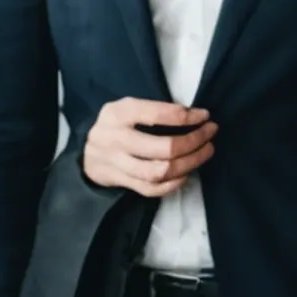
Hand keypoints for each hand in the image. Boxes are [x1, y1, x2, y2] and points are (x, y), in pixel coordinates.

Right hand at [82, 97, 216, 194]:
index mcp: (118, 114)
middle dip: (194, 141)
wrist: (86, 152)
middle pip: (163, 148)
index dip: (186, 117)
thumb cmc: (116, 125)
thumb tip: (194, 116)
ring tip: (206, 152)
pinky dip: (174, 183)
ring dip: (189, 163)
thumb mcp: (127, 107)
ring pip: (159, 171)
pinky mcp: (122, 182)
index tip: (204, 116)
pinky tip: (188, 172)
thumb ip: (153, 110)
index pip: (157, 115)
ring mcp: (117, 164)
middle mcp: (116, 139)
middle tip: (210, 134)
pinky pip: (152, 189)